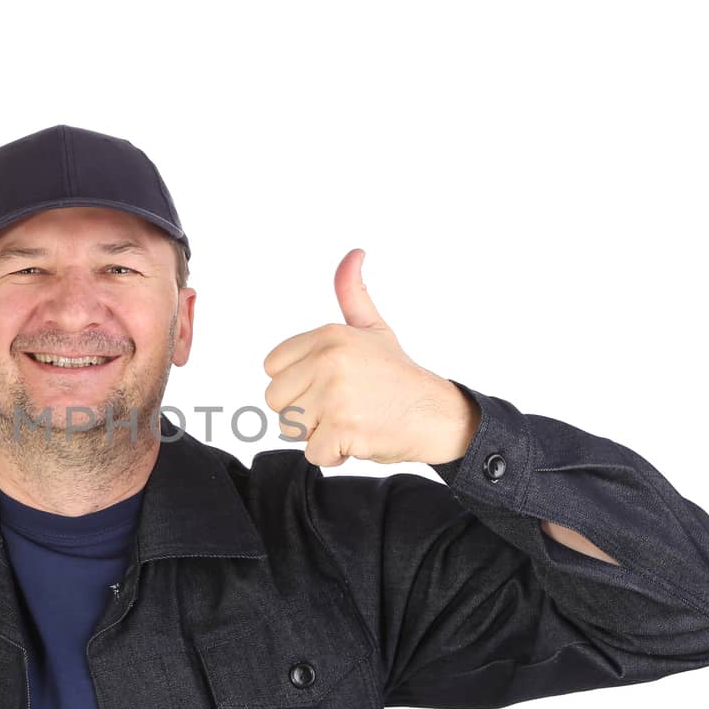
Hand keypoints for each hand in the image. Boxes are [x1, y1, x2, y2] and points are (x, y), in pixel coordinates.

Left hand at [262, 249, 474, 467]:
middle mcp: (329, 361)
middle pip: (275, 401)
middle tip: (339, 406)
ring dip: (316, 433)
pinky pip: (313, 453)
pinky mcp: (343, 428)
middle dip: (303, 411)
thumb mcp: (373, 327)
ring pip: (290, 428)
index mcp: (328, 336)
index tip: (325, 384)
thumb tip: (353, 255)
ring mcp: (335, 396)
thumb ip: (352, 293)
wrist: (436, 414)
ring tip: (349, 420)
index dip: (295, 383)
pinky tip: (357, 438)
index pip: (272, 368)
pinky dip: (332, 454)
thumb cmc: (399, 375)